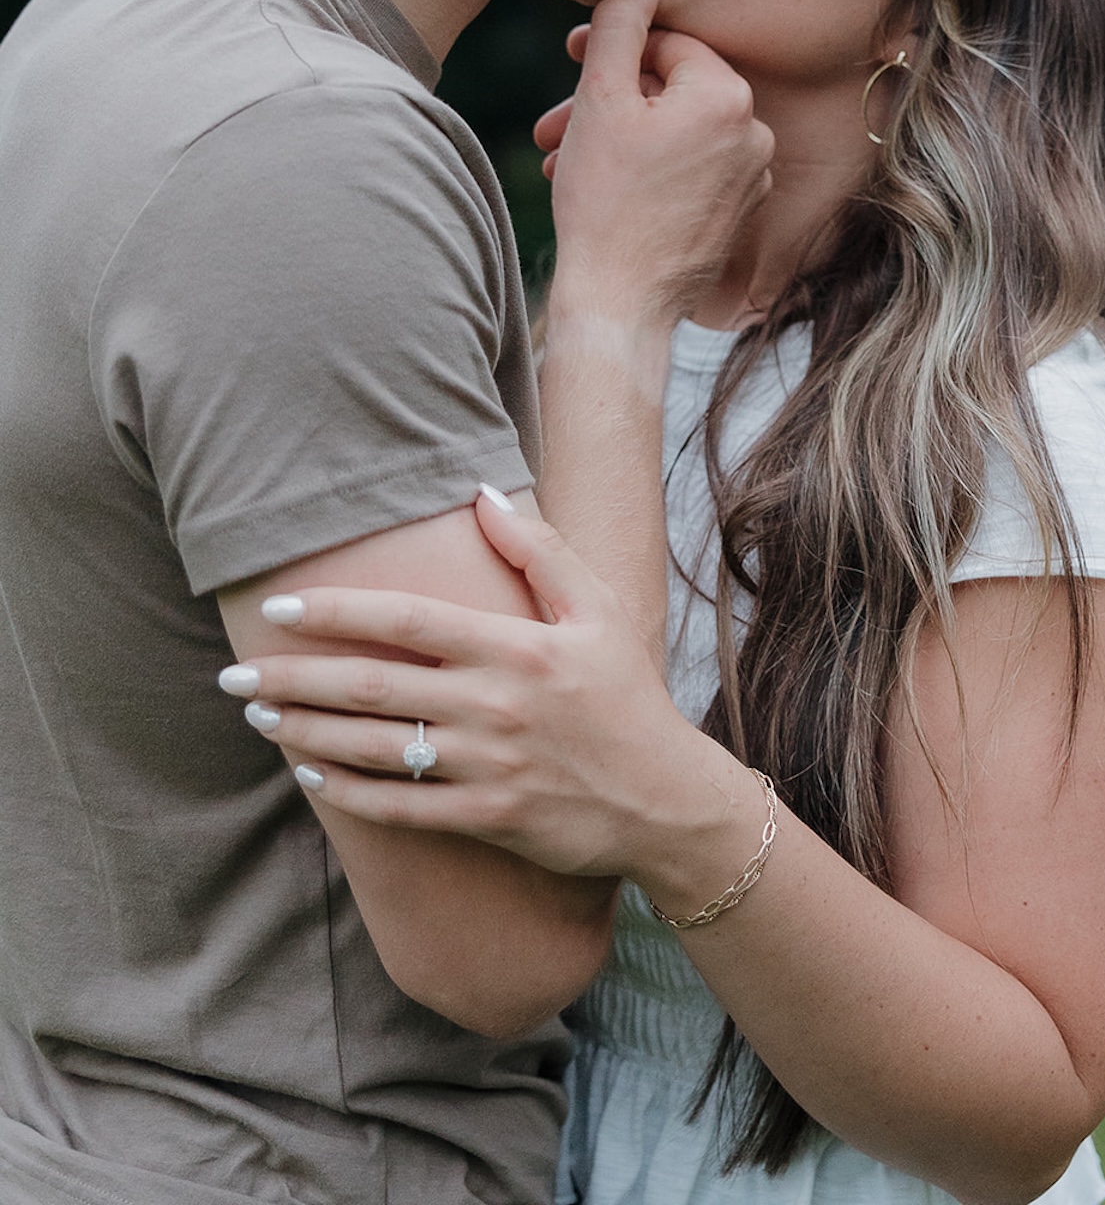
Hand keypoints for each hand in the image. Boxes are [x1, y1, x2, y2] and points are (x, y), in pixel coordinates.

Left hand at [219, 492, 747, 883]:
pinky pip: (402, 806)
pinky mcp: (488, 818)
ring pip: (375, 746)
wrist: (665, 799)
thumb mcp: (598, 609)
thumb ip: (538, 549)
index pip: (408, 620)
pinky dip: (349, 791)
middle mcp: (494, 704)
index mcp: (516, 647)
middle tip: (234, 669)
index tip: (280, 607)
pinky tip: (309, 771)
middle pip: (372, 686)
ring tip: (257, 712)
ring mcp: (488, 766)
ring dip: (306, 730)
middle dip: (293, 677)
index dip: (338, 611)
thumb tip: (479, 492)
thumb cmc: (627, 695)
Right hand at [535, 0, 773, 323]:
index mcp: (726, 95)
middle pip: (669, 92)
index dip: (609, 55)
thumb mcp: (599, 99)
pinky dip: (649, 172)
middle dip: (608, 104)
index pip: (662, 47)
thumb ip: (618, 23)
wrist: (621, 302)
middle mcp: (755, 131)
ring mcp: (752, 176)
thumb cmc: (604, 201)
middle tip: (552, 125)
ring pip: (675, 133)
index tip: (568, 69)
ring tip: (565, 161)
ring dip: (620, 140)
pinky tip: (604, 190)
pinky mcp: (740, 212)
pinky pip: (691, 171)